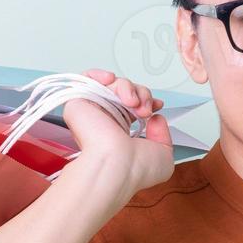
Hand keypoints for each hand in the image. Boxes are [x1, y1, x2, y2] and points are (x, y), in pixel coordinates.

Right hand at [61, 69, 174, 194]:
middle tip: (145, 109)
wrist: (118, 166)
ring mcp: (93, 112)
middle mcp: (106, 123)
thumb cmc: (137, 168)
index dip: (146, 100)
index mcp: (121, 134)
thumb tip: (156, 119)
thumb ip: (163, 136)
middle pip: (126, 93)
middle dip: (143, 94)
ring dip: (128, 88)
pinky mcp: (79, 103)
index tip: (158, 105)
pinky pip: (86, 79)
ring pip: (113, 85)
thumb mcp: (163, 156)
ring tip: (132, 102)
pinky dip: (100, 74)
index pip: (133, 108)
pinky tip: (111, 81)